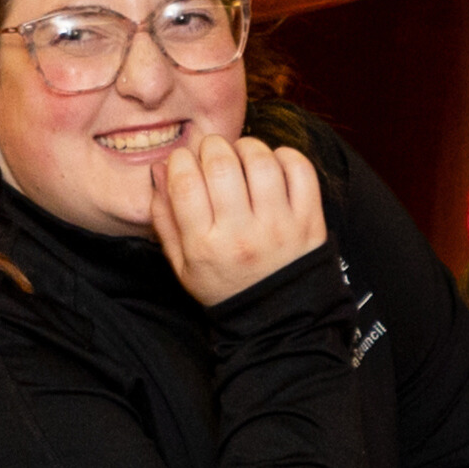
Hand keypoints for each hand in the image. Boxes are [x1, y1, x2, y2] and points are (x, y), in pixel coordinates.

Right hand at [150, 132, 327, 306]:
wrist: (277, 320)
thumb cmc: (224, 285)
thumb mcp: (182, 265)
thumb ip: (165, 218)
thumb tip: (160, 169)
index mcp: (204, 246)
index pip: (186, 182)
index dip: (181, 160)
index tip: (184, 161)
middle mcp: (241, 234)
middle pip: (222, 164)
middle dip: (211, 147)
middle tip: (213, 154)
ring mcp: (279, 227)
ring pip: (261, 161)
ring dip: (247, 147)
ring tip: (242, 156)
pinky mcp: (309, 221)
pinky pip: (300, 171)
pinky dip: (286, 156)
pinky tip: (273, 165)